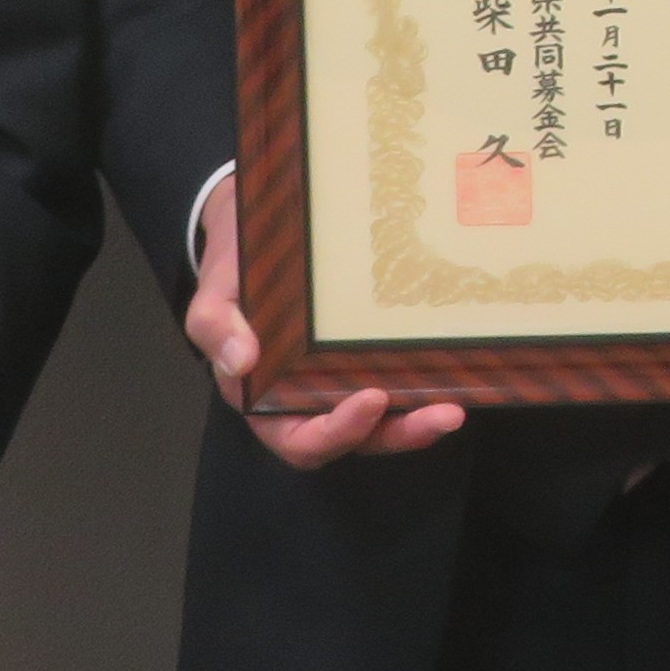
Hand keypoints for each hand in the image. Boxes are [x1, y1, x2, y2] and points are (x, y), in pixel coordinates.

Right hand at [187, 168, 466, 466]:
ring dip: (420, 417)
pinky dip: (423, 383)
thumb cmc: (234, 271)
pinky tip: (456, 370)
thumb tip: (241, 362)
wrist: (256, 230)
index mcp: (265, 401)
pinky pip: (395, 379)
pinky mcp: (367, 355)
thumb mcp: (212, 296)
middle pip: (356, 438)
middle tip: (443, 414)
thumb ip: (215, 328)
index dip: (337, 433)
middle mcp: (307, 401)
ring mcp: (340, 380)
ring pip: (384, 419)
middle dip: (399, 434)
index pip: (301, 440)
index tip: (371, 400)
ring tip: (457, 404)